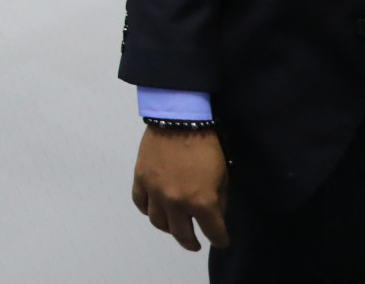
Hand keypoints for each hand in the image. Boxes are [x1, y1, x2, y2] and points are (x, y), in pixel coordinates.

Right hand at [133, 127, 228, 251]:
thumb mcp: (223, 177)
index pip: (212, 233)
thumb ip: (218, 201)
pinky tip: (155, 209)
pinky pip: (140, 203)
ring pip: (158, 222)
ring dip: (168, 228)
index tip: (221, 240)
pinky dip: (148, 209)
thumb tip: (213, 215)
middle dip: (191, 243)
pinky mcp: (140, 179)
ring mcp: (155, 192)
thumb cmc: (207, 147)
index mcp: (201, 202)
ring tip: (174, 226)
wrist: (179, 121)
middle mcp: (176, 202)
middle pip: (182, 234)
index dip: (220, 239)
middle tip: (195, 243)